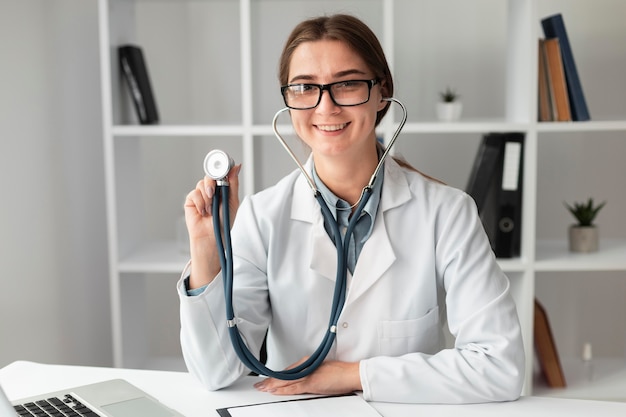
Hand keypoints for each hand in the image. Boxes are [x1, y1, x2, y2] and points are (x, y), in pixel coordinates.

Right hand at [185, 163, 240, 288]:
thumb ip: (233, 183)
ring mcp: (201, 195)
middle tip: (214, 192)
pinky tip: (203, 212)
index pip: (221, 173)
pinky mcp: (191, 201)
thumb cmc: (224, 222)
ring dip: (207, 197)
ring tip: (210, 209)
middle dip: (213, 183)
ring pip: (202, 184)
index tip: (223, 167)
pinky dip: (200, 203)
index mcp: (222, 189)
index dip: (221, 169)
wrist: (212, 236)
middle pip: (210, 175)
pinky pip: (194, 194)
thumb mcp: (232, 201)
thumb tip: (237, 166)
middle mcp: (211, 190)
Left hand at [254, 357, 361, 395]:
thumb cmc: (340, 372)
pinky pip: (293, 387)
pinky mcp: (311, 382)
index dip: (276, 376)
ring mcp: (307, 375)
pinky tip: (275, 391)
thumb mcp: (322, 371)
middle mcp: (305, 367)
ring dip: (272, 385)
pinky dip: (283, 389)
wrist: (350, 373)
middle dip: (270, 381)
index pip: (288, 371)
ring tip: (262, 388)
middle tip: (259, 385)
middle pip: (284, 375)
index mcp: (308, 363)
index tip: (267, 379)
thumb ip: (311, 374)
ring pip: (285, 380)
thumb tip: (304, 380)